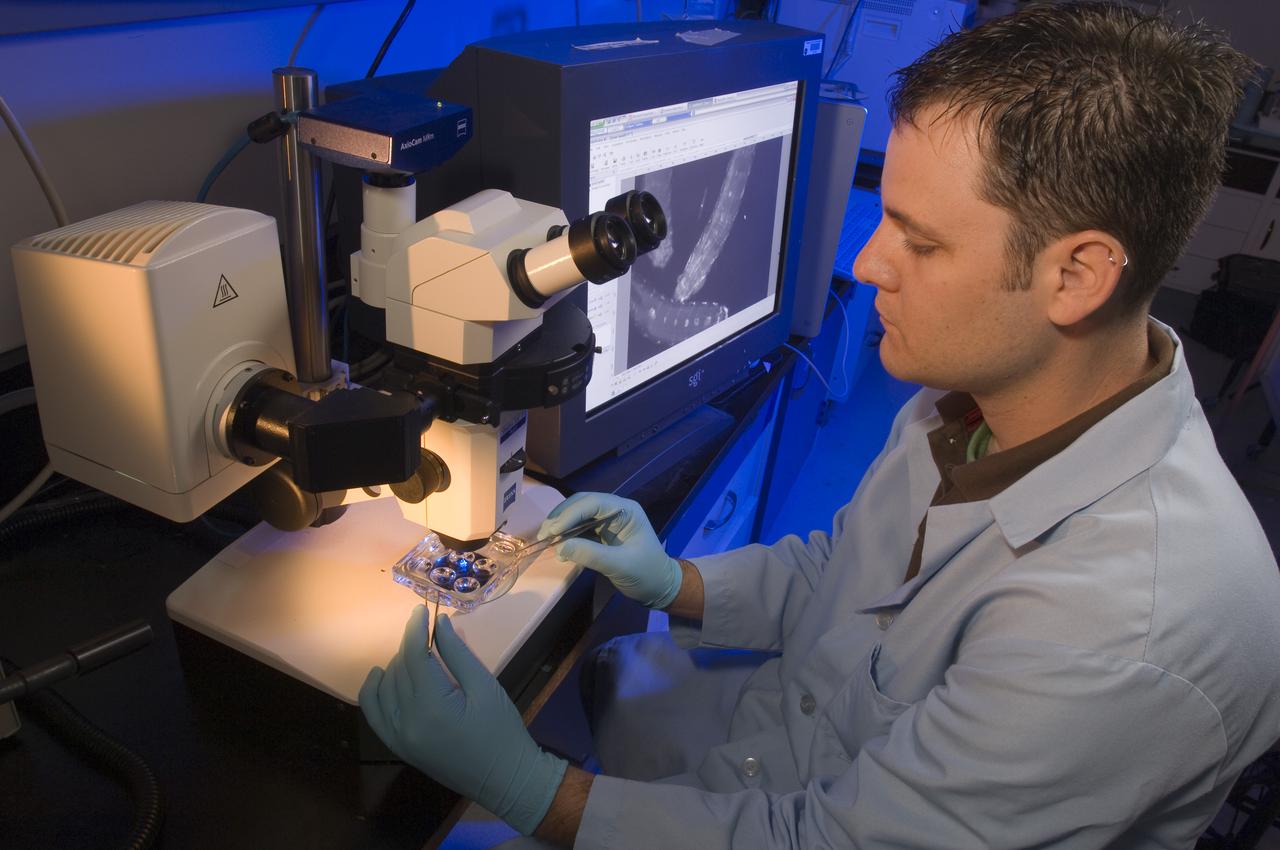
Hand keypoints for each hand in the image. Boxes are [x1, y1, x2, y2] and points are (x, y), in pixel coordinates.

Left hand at [359, 607, 566, 834]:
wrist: (505, 779)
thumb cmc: (502, 731)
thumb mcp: (485, 687)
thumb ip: (457, 654)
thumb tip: (438, 623)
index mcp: (432, 707)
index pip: (413, 656)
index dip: (415, 629)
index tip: (422, 609)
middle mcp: (407, 723)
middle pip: (398, 669)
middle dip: (410, 644)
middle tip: (428, 630)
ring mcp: (399, 738)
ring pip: (383, 689)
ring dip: (395, 665)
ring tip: (416, 654)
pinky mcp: (399, 747)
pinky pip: (374, 715)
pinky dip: (373, 692)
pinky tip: (381, 676)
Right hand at [539, 492, 681, 608]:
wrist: (659, 588)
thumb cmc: (646, 574)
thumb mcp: (620, 566)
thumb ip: (591, 555)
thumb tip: (560, 547)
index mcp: (626, 511)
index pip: (593, 503)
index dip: (570, 514)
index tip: (552, 530)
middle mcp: (615, 511)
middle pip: (582, 505)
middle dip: (561, 517)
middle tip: (543, 535)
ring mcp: (607, 522)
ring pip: (578, 515)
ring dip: (561, 525)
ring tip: (546, 540)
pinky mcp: (601, 535)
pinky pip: (579, 529)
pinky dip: (567, 536)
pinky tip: (558, 547)